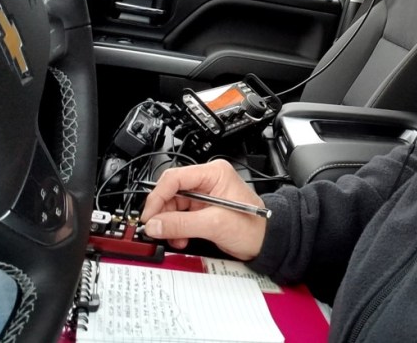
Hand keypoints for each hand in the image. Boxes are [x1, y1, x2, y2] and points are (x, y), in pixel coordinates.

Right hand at [140, 160, 267, 260]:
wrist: (267, 242)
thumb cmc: (253, 227)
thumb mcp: (215, 224)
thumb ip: (182, 224)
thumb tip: (155, 224)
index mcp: (213, 173)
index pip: (175, 178)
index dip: (158, 197)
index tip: (150, 216)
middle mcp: (207, 181)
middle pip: (171, 192)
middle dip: (163, 213)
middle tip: (157, 229)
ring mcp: (204, 195)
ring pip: (173, 206)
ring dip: (169, 224)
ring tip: (174, 237)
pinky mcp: (202, 210)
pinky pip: (180, 216)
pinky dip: (176, 229)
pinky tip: (181, 238)